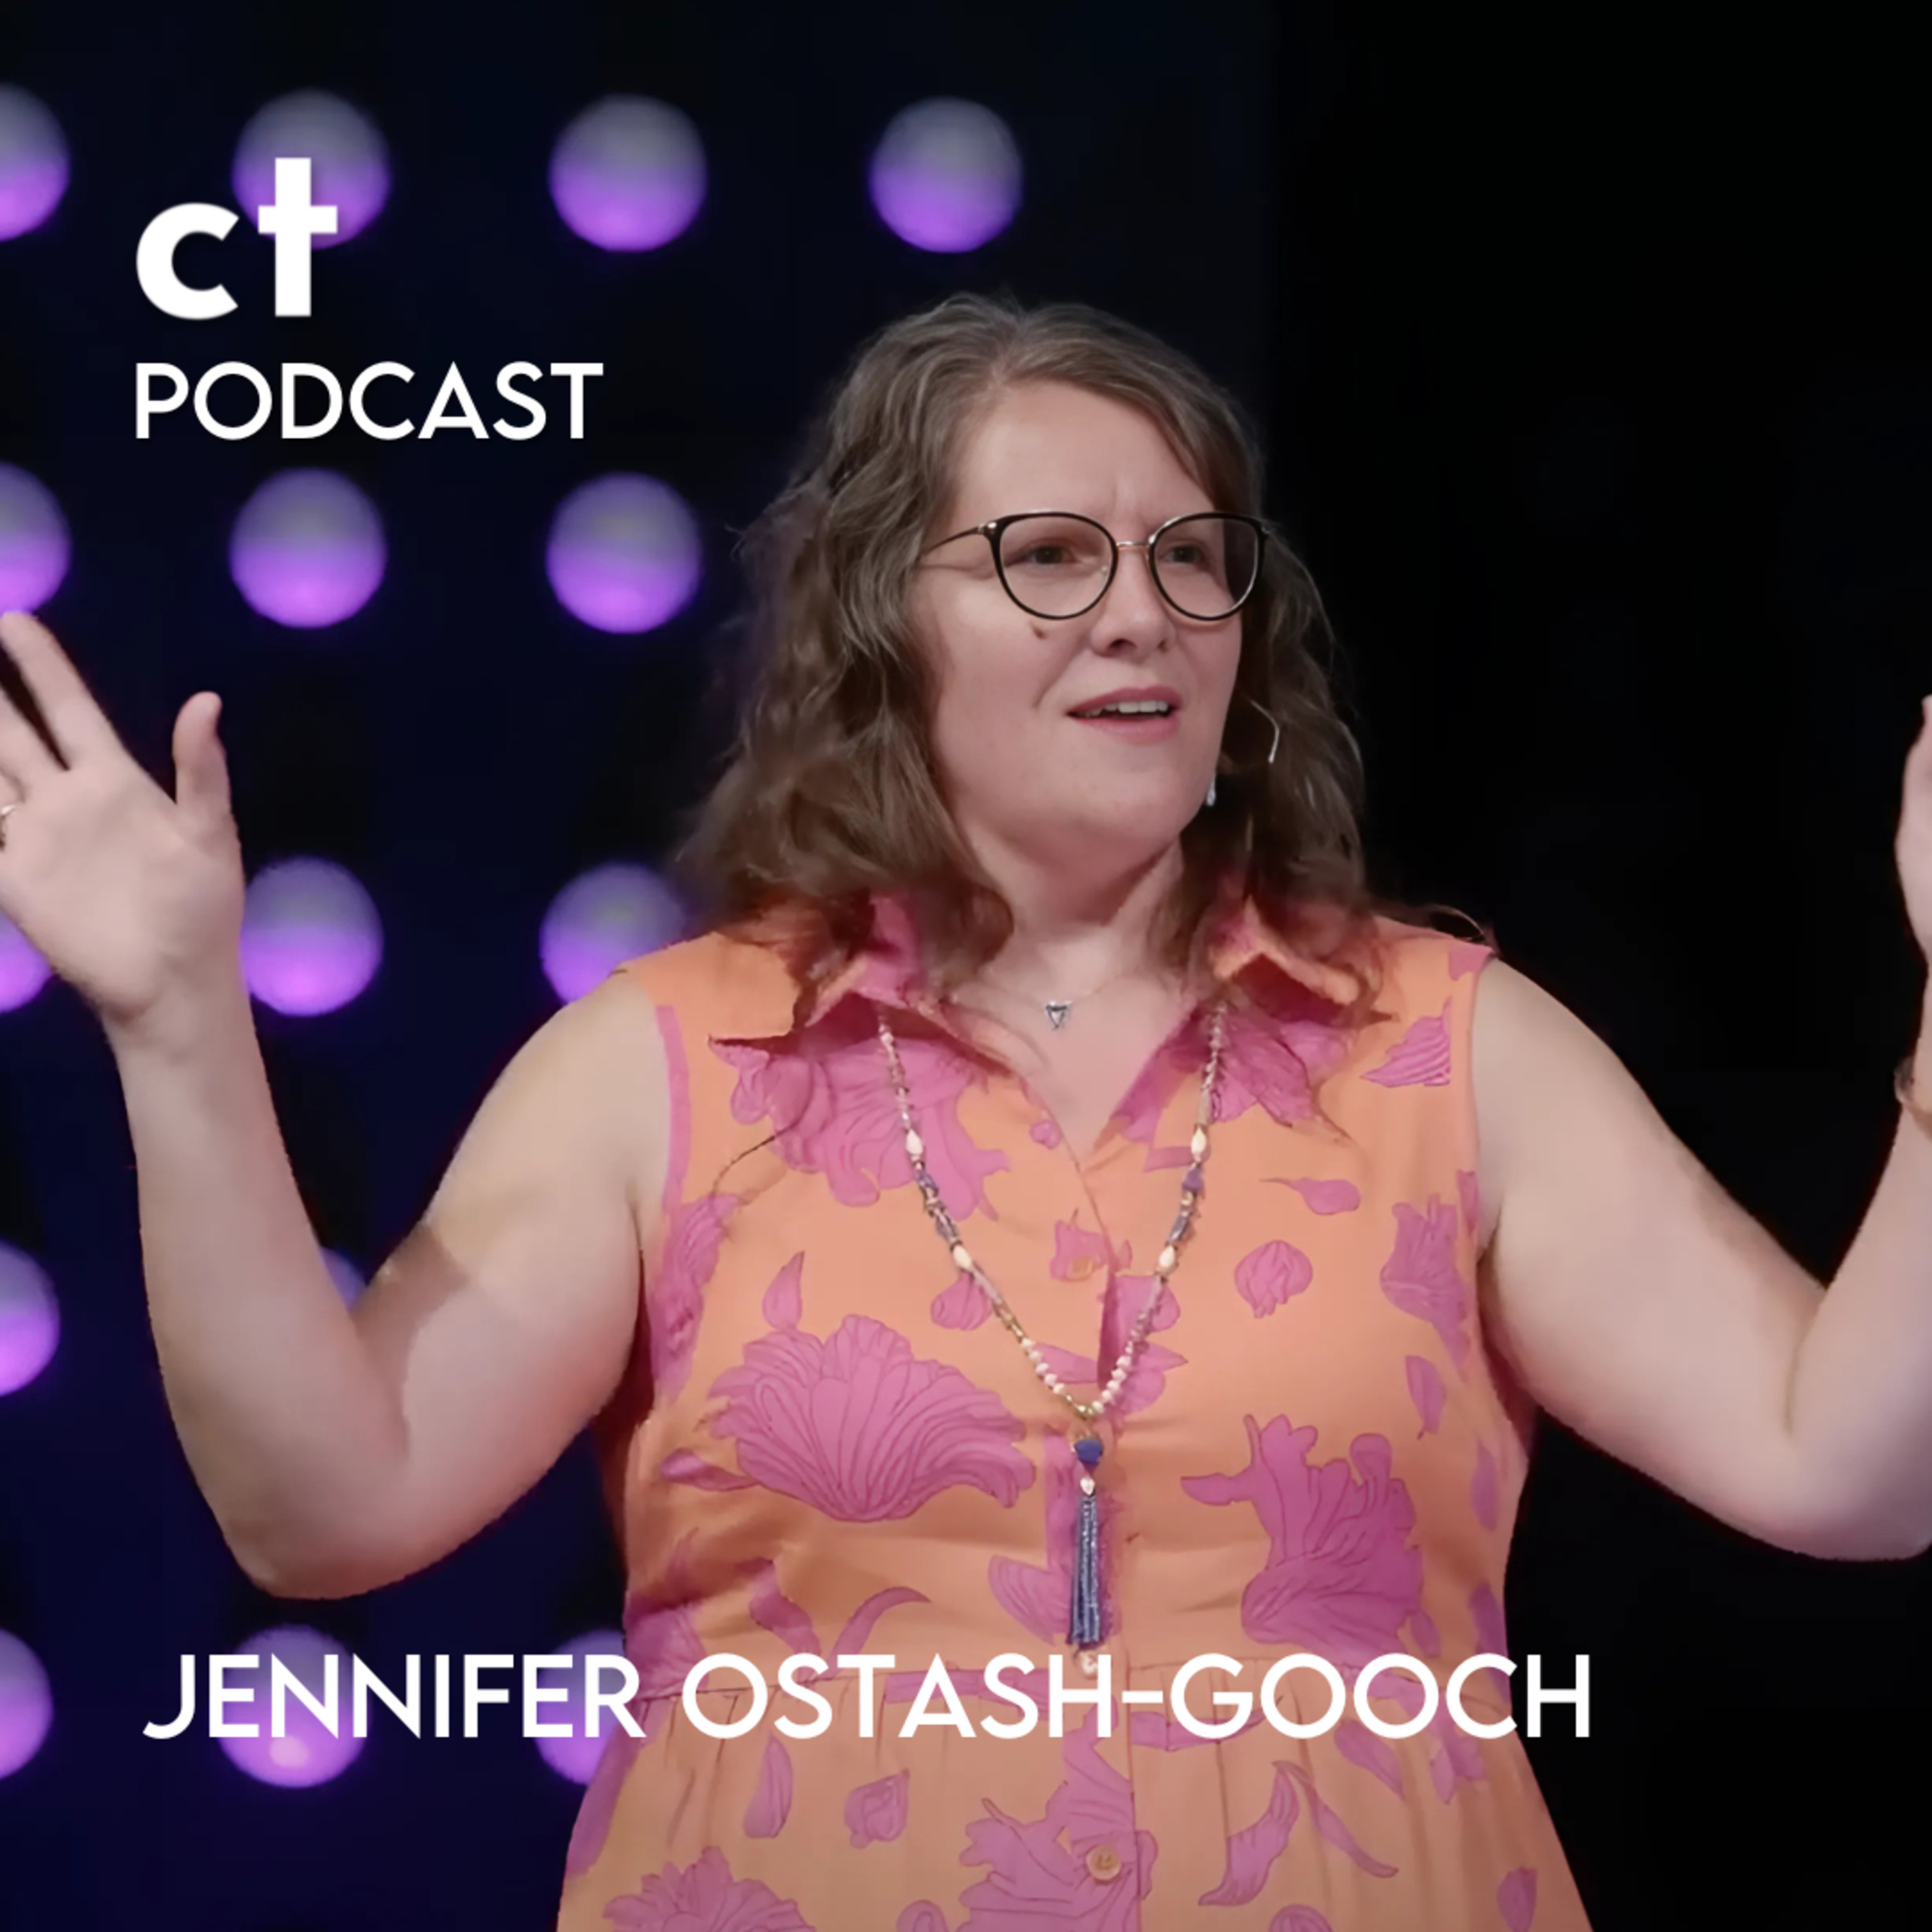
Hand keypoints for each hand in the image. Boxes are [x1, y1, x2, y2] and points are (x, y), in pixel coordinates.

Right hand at [0, 609, 244, 1031]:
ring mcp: (35, 838)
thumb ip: (203, 770)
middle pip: (13, 732)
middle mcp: (67, 800)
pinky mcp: (14, 880)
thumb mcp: (211, 836)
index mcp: (116, 782)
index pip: (69, 709)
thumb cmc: (203, 911)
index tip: (14, 618)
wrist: (175, 984)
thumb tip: (206, 700)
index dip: (41, 666)